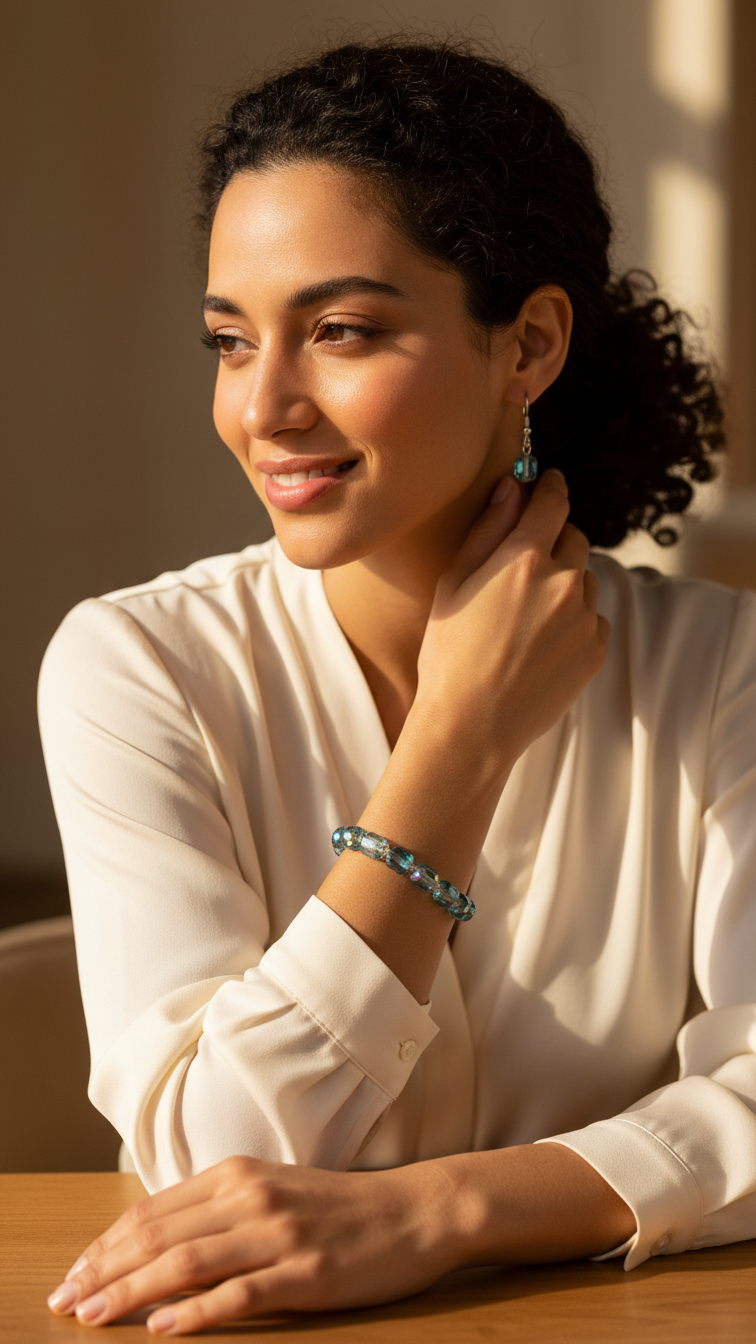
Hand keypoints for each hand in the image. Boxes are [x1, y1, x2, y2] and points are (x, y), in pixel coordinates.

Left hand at [47, 1156, 459, 1332]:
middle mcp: (251, 1198)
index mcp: (237, 1175)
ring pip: (187, 1264)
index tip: (74, 1274)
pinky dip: (194, 1313)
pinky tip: (162, 1329)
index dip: (106, 1244)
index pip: (152, 1211)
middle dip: (104, 1271)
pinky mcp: (305, 1274)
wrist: (413, 1211)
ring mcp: (278, 1236)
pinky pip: (238, 1295)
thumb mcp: (271, 1191)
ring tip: (94, 1316)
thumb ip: (218, 1208)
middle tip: (66, 1302)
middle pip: (159, 1236)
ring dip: (131, 1292)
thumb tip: (155, 1239)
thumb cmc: (338, 1207)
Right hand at [414, 469, 608, 776]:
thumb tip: (512, 486)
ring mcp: (584, 618)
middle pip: (574, 539)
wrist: (472, 725)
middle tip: (524, 566)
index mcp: (524, 559)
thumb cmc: (449, 654)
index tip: (549, 482)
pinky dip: (573, 622)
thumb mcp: (454, 584)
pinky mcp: (595, 650)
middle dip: (554, 542)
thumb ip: (488, 529)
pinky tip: (538, 645)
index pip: (553, 502)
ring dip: (563, 586)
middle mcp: (563, 582)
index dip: (551, 487)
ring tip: (524, 620)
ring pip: (583, 582)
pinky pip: (591, 619)